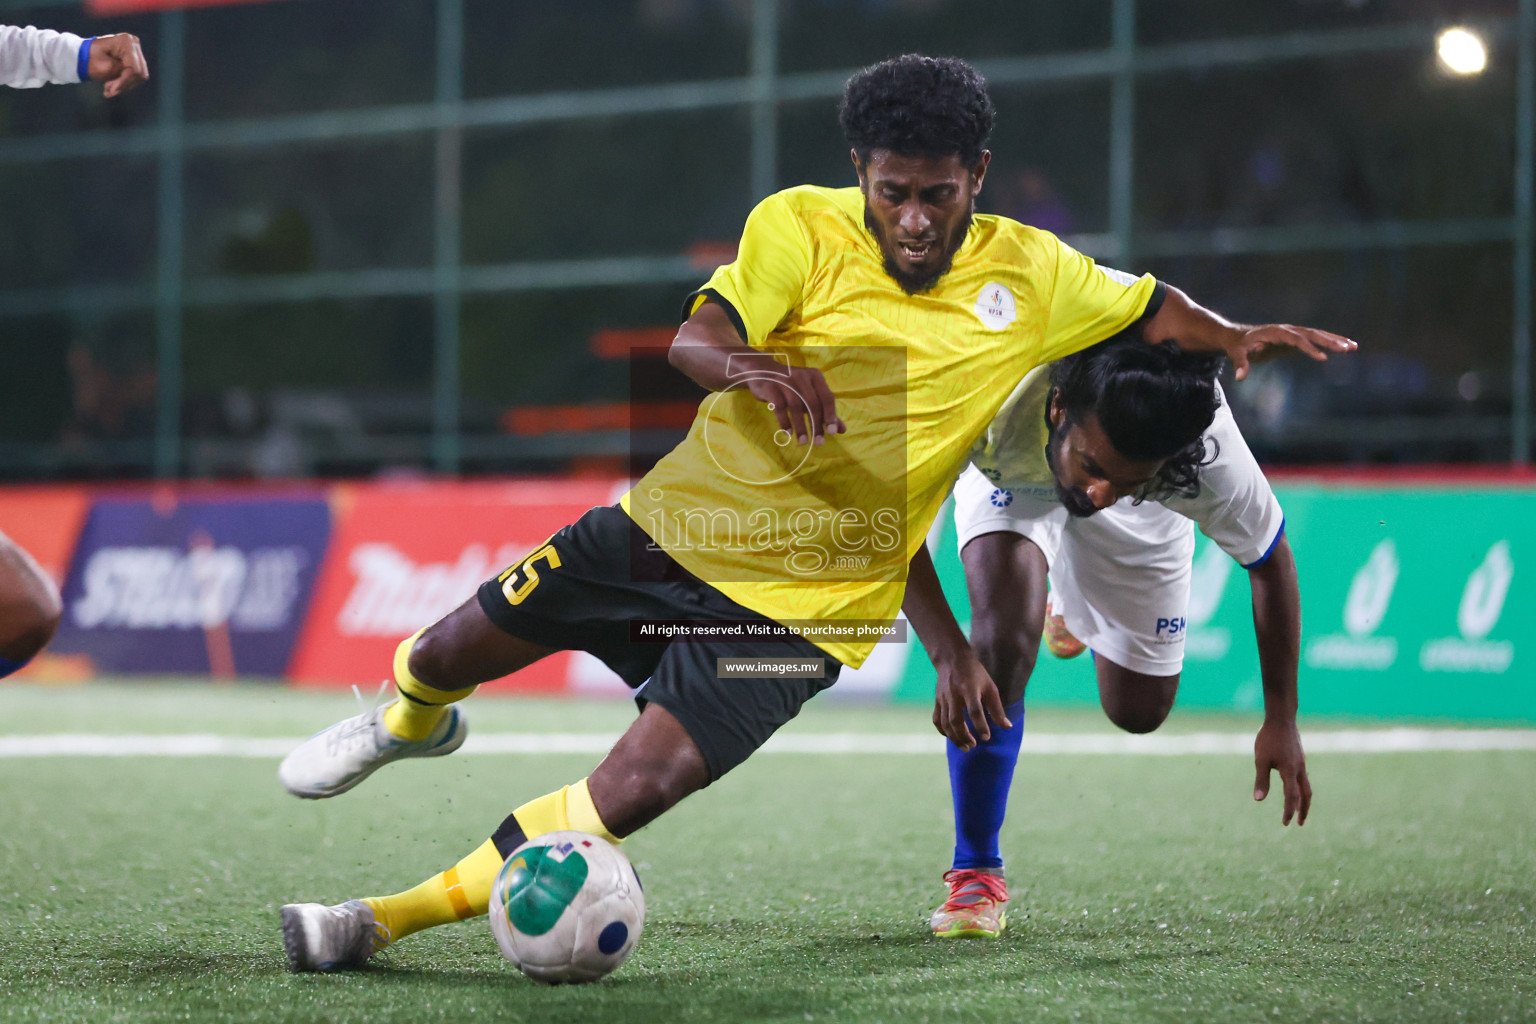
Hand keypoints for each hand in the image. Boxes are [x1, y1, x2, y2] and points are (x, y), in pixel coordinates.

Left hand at [88, 33, 148, 97]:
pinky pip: (137, 77)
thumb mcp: (105, 67)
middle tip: (109, 90)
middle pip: (139, 73)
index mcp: (126, 42)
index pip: (133, 68)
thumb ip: (122, 74)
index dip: (124, 82)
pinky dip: (126, 83)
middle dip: (124, 84)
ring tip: (109, 87)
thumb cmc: (90, 59)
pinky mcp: (136, 59)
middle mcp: (134, 44)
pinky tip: (114, 84)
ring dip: (125, 85)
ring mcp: (136, 51)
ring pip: (140, 77)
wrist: (83, 55)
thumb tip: (133, 81)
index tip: (112, 91)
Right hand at [744, 362, 844, 444]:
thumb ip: (825, 410)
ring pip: (796, 407)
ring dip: (801, 427)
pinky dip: (785, 421)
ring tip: (803, 442)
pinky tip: (788, 433)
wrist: (762, 370)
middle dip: (817, 425)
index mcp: (815, 376)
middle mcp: (802, 376)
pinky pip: (779, 407)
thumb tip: (841, 430)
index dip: (831, 416)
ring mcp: (785, 381)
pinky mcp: (771, 387)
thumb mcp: (809, 394)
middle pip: (813, 403)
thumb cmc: (791, 386)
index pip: (827, 397)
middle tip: (819, 442)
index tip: (832, 433)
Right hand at [931, 649, 1010, 750]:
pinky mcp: (937, 701)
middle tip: (973, 746)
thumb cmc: (975, 674)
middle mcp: (954, 694)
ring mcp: (943, 698)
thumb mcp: (990, 687)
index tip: (986, 737)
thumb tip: (1007, 727)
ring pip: (945, 723)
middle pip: (956, 720)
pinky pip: (937, 720)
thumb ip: (997, 709)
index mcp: (970, 689)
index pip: (974, 710)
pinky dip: (943, 731)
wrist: (952, 659)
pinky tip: (952, 737)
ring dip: (954, 738)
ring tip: (965, 747)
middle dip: (964, 736)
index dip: (980, 725)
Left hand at [1226, 324, 1355, 380]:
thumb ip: (1240, 363)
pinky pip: (1316, 339)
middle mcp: (1288, 329)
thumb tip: (1240, 377)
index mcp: (1275, 332)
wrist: (1238, 336)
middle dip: (1329, 341)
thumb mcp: (1236, 353)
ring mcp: (1293, 332)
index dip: (1309, 347)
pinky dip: (1330, 342)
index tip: (1322, 357)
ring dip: (1335, 340)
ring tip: (1354, 346)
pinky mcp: (1297, 338)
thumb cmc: (1237, 345)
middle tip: (1347, 348)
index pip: (1296, 339)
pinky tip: (1346, 346)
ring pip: (1318, 334)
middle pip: (1312, 334)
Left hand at [1253, 718, 1310, 825]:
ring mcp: (1301, 763)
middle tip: (1300, 823)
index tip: (1286, 823)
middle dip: (1303, 810)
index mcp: (1290, 772)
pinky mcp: (1299, 757)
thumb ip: (1261, 781)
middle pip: (1306, 795)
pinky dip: (1301, 788)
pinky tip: (1294, 787)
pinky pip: (1303, 777)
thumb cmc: (1268, 738)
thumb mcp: (1261, 760)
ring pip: (1306, 786)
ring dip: (1303, 799)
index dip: (1289, 811)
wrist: (1282, 718)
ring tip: (1299, 808)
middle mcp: (1299, 769)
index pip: (1292, 797)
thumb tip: (1258, 800)